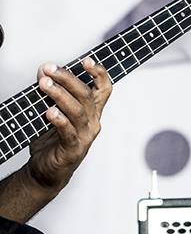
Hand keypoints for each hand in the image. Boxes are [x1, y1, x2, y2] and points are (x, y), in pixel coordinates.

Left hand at [26, 57, 111, 193]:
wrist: (45, 173)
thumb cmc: (51, 142)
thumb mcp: (52, 113)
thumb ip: (51, 93)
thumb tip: (44, 71)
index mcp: (93, 113)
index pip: (104, 89)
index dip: (99, 73)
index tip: (87, 60)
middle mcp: (93, 123)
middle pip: (86, 95)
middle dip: (67, 79)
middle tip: (49, 70)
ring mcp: (85, 137)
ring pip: (77, 111)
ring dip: (59, 95)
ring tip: (44, 85)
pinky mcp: (73, 151)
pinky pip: (68, 133)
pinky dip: (59, 120)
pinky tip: (49, 111)